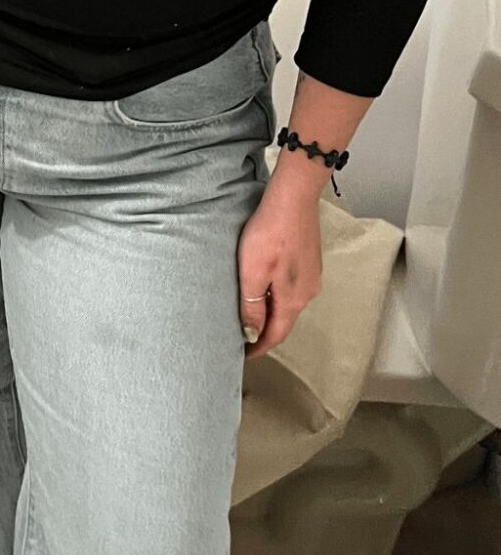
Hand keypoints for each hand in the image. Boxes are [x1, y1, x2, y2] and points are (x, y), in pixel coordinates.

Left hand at [237, 172, 323, 355]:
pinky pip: (291, 288)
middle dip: (265, 332)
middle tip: (243, 337)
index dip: (260, 347)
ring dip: (271, 312)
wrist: (293, 198)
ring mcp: (311, 276)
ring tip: (250, 314)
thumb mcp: (253, 273)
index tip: (244, 355)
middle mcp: (307, 292)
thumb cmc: (270, 233)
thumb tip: (252, 333)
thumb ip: (252, 305)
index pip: (276, 334)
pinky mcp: (308, 260)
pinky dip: (277, 295)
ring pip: (288, 304)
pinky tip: (264, 288)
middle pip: (284, 321)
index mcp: (293, 299)